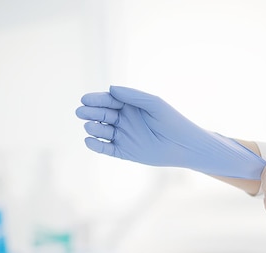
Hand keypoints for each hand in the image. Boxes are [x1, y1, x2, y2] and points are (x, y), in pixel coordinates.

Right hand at [75, 86, 265, 178]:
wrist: (184, 146)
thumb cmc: (172, 121)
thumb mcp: (154, 104)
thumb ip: (133, 96)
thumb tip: (111, 88)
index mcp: (129, 106)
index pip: (108, 101)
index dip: (96, 99)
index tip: (85, 99)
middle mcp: (123, 120)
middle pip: (101, 114)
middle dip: (90, 112)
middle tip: (81, 111)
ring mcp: (122, 136)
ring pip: (101, 131)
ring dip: (93, 128)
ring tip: (90, 126)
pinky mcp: (124, 152)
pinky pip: (106, 148)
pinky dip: (96, 145)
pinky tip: (89, 141)